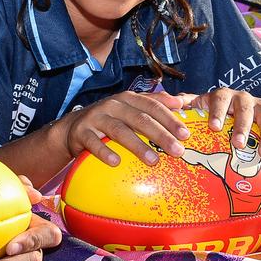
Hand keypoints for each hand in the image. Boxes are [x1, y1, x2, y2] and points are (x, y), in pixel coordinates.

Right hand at [57, 91, 189, 166]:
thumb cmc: (110, 119)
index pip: (152, 106)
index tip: (186, 134)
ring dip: (138, 146)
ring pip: (119, 131)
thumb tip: (180, 102)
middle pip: (140, 119)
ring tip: (153, 160)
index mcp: (128, 99)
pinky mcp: (82, 132)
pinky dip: (105, 152)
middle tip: (177, 150)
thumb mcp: (130, 108)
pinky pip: (93, 143)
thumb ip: (153, 104)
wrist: (74, 126)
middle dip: (161, 135)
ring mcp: (96, 118)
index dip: (170, 119)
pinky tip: (116, 162)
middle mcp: (113, 105)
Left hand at [183, 88, 260, 160]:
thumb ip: (185, 105)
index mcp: (224, 96)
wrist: (235, 112)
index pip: (221, 99)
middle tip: (238, 144)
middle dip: (243, 127)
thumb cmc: (212, 114)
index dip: (218, 111)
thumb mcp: (198, 107)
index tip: (214, 127)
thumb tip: (167, 102)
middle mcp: (246, 99)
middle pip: (247, 109)